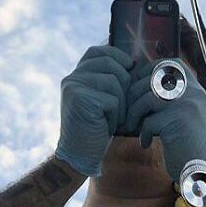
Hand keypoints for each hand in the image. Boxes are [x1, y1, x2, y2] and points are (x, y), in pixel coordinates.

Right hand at [55, 45, 132, 176]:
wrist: (80, 155)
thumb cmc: (97, 126)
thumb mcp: (102, 97)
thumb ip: (109, 78)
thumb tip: (133, 60)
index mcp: (76, 75)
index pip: (97, 51)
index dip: (116, 55)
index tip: (130, 66)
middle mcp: (72, 78)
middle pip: (109, 63)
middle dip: (124, 81)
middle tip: (123, 103)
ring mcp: (74, 87)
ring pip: (113, 81)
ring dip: (121, 101)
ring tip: (114, 116)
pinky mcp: (80, 100)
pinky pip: (112, 99)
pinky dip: (116, 114)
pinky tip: (107, 125)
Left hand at [124, 60, 205, 180]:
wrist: (201, 169)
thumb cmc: (184, 141)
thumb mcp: (181, 111)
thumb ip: (167, 95)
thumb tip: (135, 79)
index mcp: (193, 86)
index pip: (166, 65)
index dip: (146, 72)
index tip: (135, 88)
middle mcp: (193, 91)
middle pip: (152, 80)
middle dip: (134, 95)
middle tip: (129, 112)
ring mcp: (188, 104)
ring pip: (148, 99)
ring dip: (134, 114)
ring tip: (132, 126)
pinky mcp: (181, 121)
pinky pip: (150, 120)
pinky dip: (143, 132)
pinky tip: (145, 142)